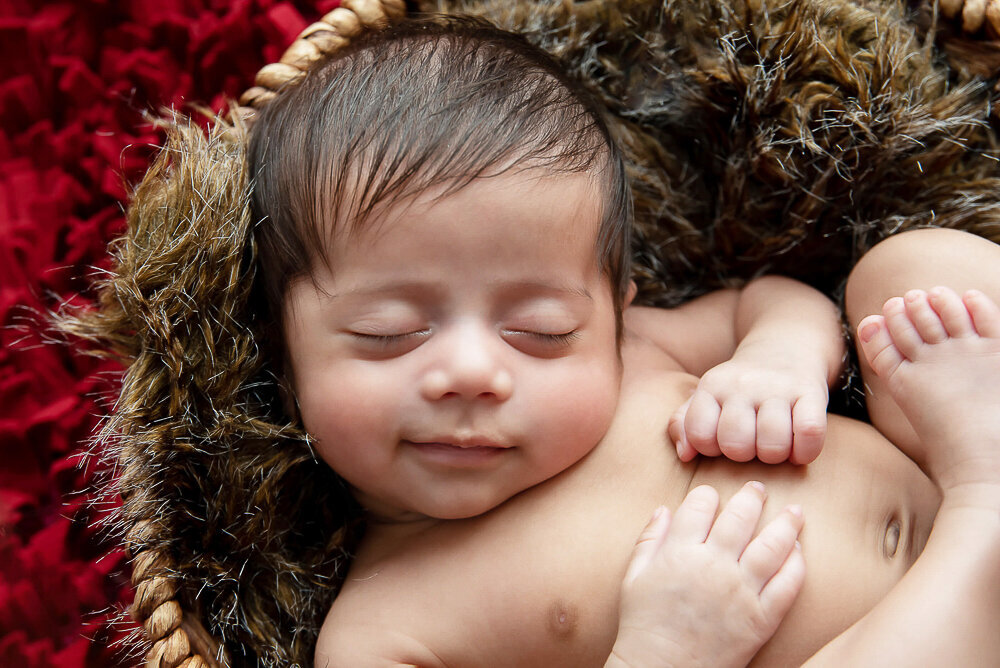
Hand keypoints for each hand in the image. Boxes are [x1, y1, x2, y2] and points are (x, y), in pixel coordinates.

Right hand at [607, 483, 804, 667]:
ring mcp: (741, 591)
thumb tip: (664, 509)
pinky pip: (787, 585)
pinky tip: (798, 552)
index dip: (707, 495)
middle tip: (759, 488)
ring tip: (796, 511)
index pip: (700, 505)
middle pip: (741, 517)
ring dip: (786, 524)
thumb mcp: (634, 576)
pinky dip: (796, 565)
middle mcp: (714, 565)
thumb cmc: (643, 623)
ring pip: (772, 546)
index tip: (712, 496)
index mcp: (680, 551)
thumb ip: (650, 539)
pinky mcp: (761, 618)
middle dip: (752, 497)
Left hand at [668, 354, 827, 463]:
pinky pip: (809, 434)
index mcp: (712, 386)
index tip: (723, 439)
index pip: (699, 435)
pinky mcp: (812, 391)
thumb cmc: (740, 387)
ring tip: (775, 444)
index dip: (711, 448)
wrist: (786, 346)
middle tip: (752, 443)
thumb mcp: (707, 397)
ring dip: (775, 455)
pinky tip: (799, 447)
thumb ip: (684, 424)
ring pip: (773, 444)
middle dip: (744, 455)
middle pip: (736, 445)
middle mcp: (742, 384)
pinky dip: (805, 452)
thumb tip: (686, 454)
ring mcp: (778, 387)